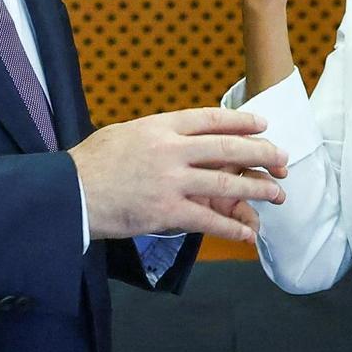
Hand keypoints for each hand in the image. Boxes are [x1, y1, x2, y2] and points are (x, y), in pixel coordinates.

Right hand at [70, 108, 288, 243]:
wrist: (68, 193)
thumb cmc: (90, 163)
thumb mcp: (124, 133)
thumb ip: (155, 134)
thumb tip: (178, 137)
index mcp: (160, 126)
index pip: (211, 119)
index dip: (242, 122)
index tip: (262, 125)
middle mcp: (170, 150)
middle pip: (228, 148)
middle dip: (261, 153)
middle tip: (283, 160)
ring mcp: (171, 181)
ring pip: (227, 184)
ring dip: (257, 189)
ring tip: (278, 194)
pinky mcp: (166, 212)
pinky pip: (209, 220)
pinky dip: (233, 228)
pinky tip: (249, 233)